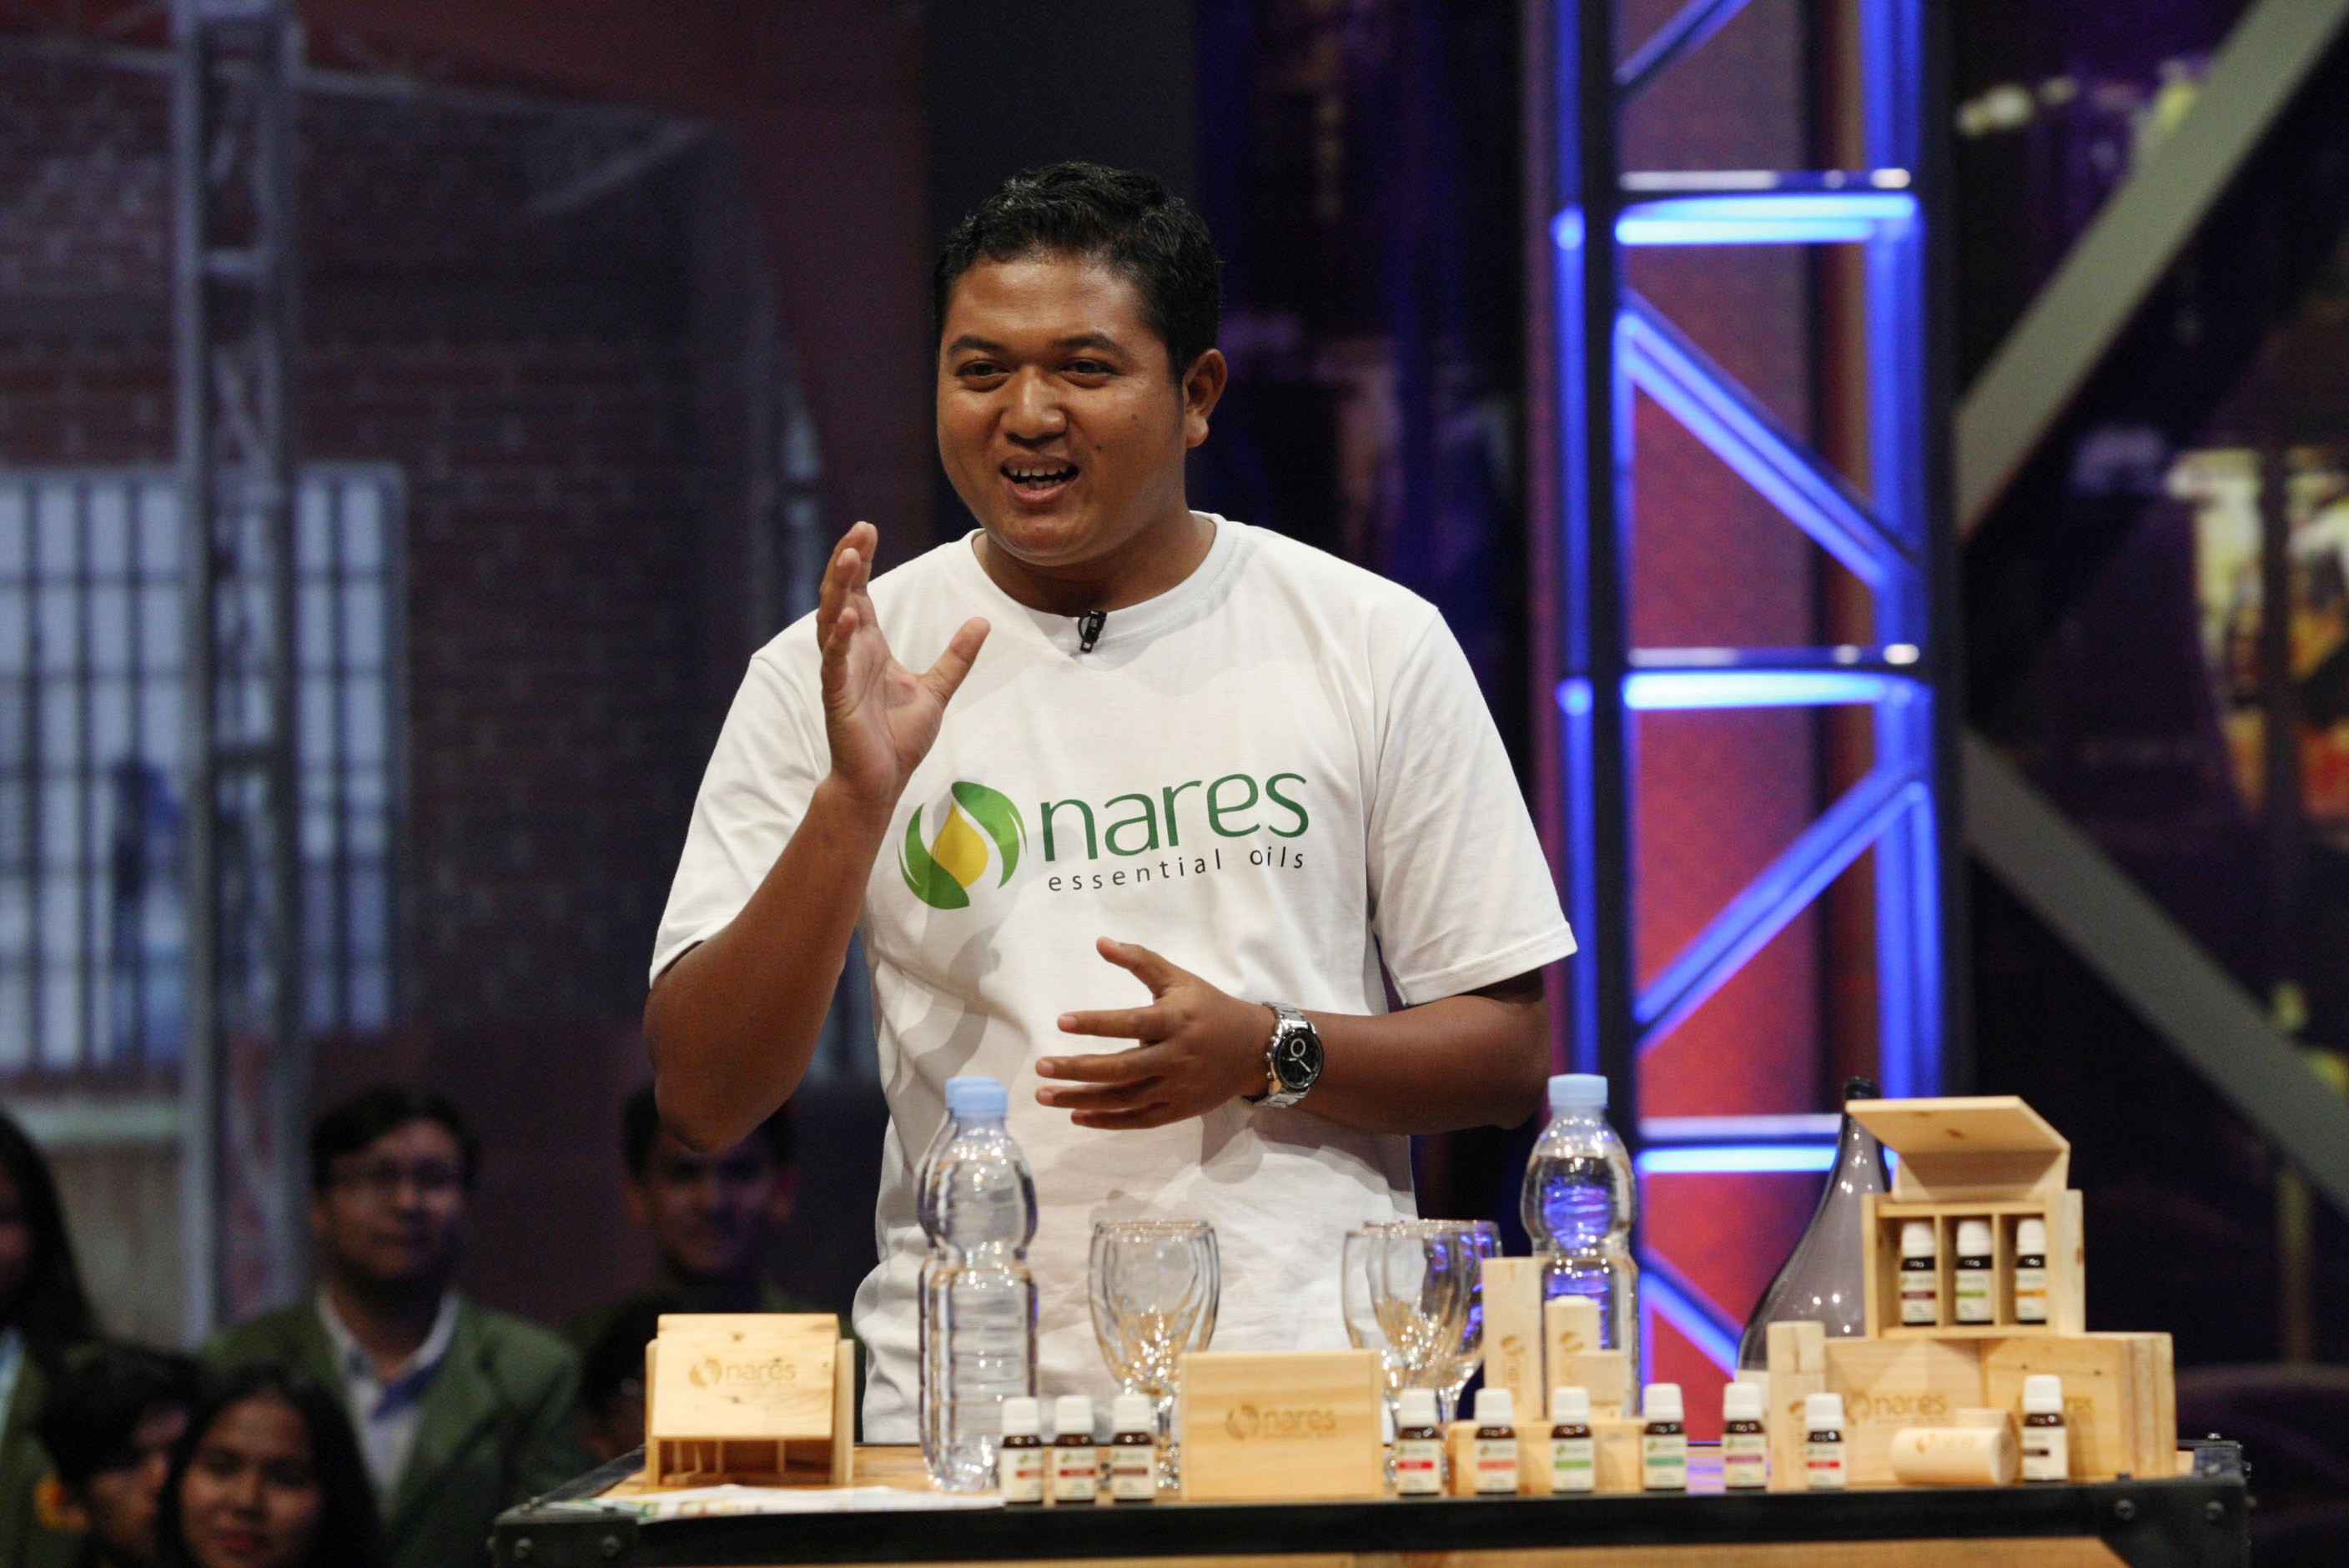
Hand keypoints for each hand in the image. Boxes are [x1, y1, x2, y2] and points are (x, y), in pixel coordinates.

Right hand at [818, 522, 987, 811]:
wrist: (882, 779)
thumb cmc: (898, 737)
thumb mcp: (938, 689)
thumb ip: (957, 656)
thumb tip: (982, 621)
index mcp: (870, 646)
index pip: (861, 592)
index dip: (862, 561)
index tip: (868, 529)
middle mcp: (850, 652)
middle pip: (842, 595)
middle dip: (848, 561)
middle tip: (859, 529)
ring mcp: (840, 671)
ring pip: (832, 620)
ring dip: (839, 588)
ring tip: (849, 557)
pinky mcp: (836, 695)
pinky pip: (834, 661)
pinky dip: (840, 637)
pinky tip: (850, 615)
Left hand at [1035, 938, 1275, 1128]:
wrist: (1255, 1049)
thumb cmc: (1209, 1008)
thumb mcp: (1180, 979)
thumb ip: (1140, 961)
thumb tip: (1100, 942)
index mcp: (1175, 1020)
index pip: (1131, 1023)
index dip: (1097, 1023)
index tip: (1062, 1021)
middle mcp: (1176, 1057)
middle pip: (1121, 1068)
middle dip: (1078, 1069)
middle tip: (1041, 1066)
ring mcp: (1177, 1087)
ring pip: (1124, 1099)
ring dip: (1082, 1099)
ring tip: (1046, 1095)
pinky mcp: (1179, 1110)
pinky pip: (1138, 1120)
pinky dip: (1107, 1120)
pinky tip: (1077, 1115)